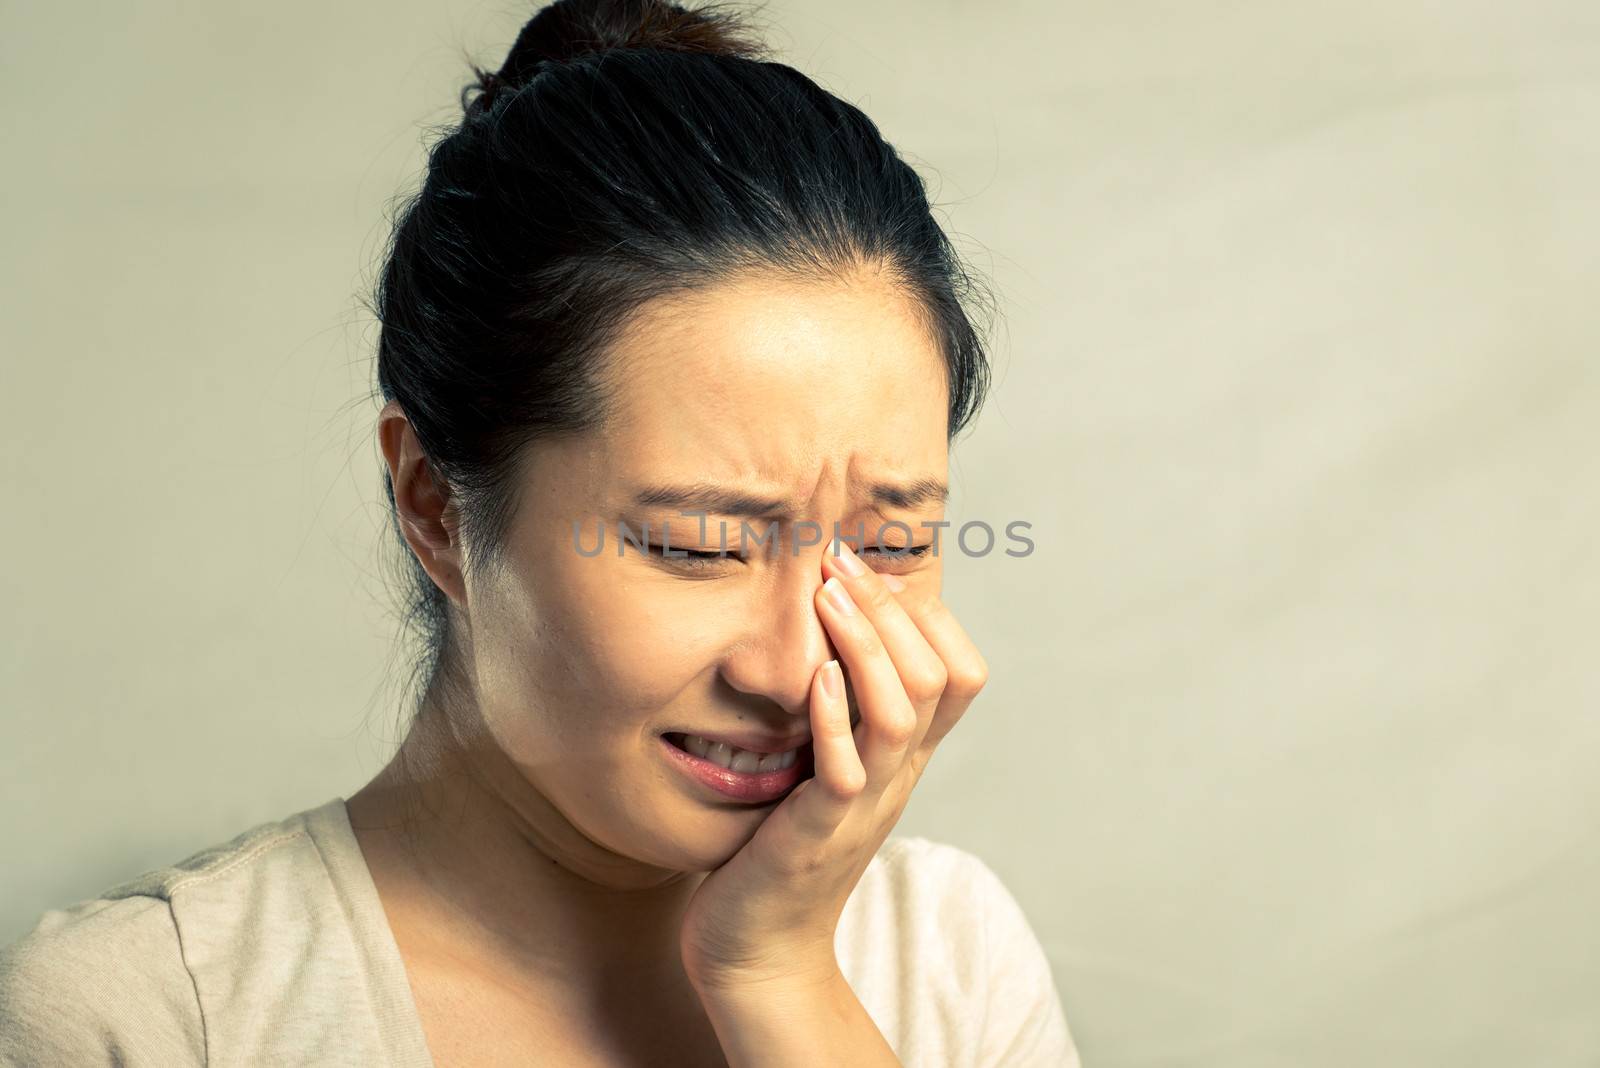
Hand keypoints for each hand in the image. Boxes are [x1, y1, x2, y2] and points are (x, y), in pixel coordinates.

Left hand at [678, 537, 989, 991]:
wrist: (760, 951)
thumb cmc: (780, 849)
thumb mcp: (826, 767)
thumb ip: (841, 710)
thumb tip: (831, 629)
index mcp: (903, 756)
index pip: (962, 672)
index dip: (928, 612)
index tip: (867, 567)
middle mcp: (895, 775)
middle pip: (937, 676)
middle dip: (890, 606)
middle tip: (837, 559)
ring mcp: (862, 805)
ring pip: (901, 712)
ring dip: (867, 644)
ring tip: (827, 595)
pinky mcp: (817, 833)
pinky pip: (845, 770)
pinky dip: (835, 717)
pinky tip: (815, 677)